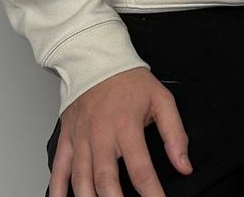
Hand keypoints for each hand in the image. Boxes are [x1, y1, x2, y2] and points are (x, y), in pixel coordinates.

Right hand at [47, 67, 192, 196]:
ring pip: (81, 180)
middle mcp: (101, 135)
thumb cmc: (130, 81)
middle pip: (106, 181)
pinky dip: (58, 189)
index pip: (141, 170)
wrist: (96, 59)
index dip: (152, 194)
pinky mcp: (67, 138)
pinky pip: (59, 168)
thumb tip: (185, 164)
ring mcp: (81, 138)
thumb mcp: (161, 100)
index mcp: (126, 126)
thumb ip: (175, 133)